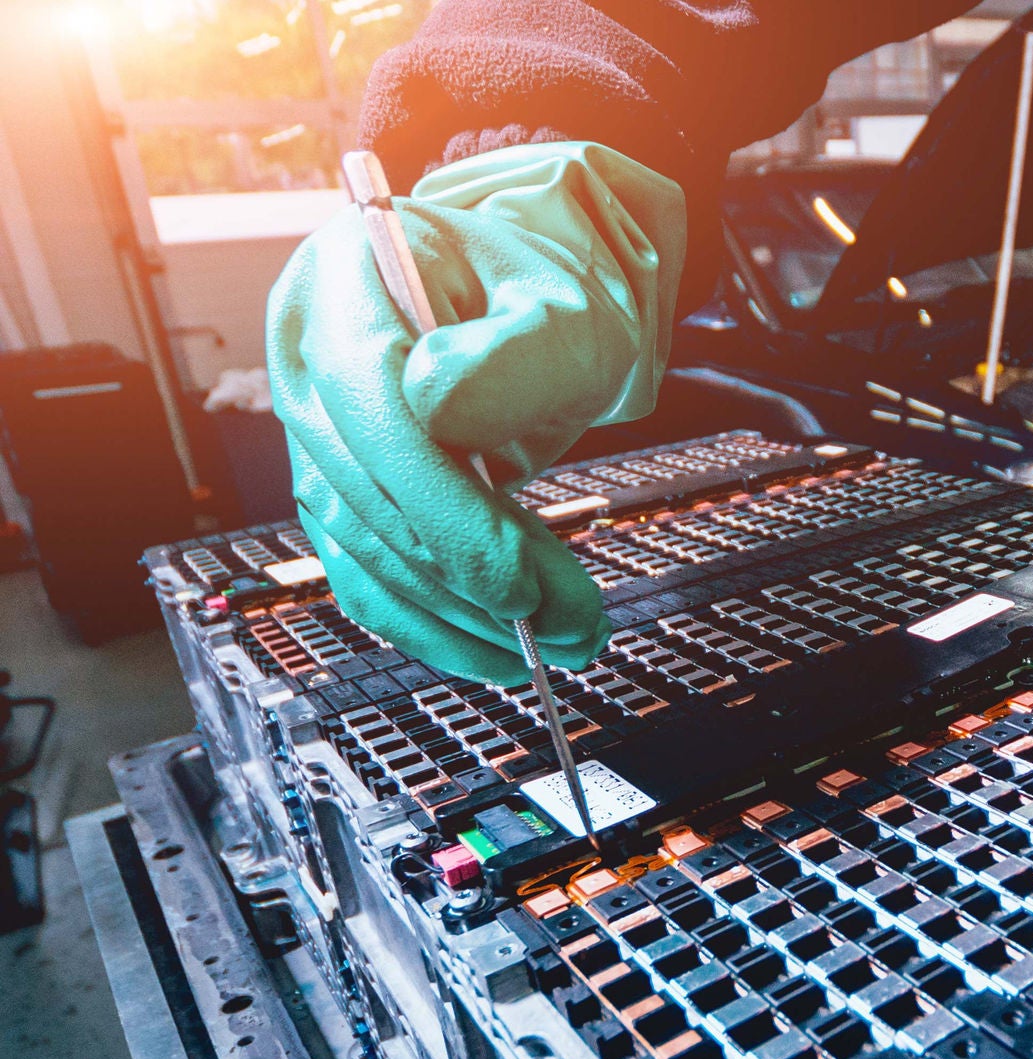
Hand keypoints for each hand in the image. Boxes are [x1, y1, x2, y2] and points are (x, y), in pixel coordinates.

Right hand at [267, 141, 686, 685]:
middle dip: (470, 575)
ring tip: (560, 639)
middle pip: (363, 487)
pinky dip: (431, 623)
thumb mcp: (570, 306)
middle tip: (570, 627)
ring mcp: (312, 427)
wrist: (537, 311)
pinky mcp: (338, 488)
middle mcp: (305, 354)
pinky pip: (363, 573)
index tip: (517, 576)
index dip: (436, 500)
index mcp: (345, 279)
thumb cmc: (555, 295)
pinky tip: (499, 648)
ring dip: (461, 613)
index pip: (366, 399)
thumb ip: (520, 349)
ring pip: (363, 546)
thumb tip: (438, 404)